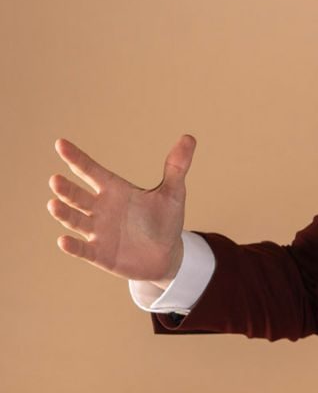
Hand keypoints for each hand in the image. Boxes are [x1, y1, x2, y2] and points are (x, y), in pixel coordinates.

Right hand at [47, 135, 196, 287]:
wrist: (167, 255)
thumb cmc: (165, 220)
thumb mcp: (173, 193)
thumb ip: (177, 167)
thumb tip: (189, 138)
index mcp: (115, 190)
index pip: (92, 171)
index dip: (77, 158)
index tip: (60, 144)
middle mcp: (101, 209)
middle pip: (78, 196)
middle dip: (66, 189)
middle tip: (55, 179)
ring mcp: (98, 231)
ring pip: (76, 220)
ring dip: (64, 214)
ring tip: (53, 204)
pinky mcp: (100, 254)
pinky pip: (83, 249)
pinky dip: (73, 246)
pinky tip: (63, 241)